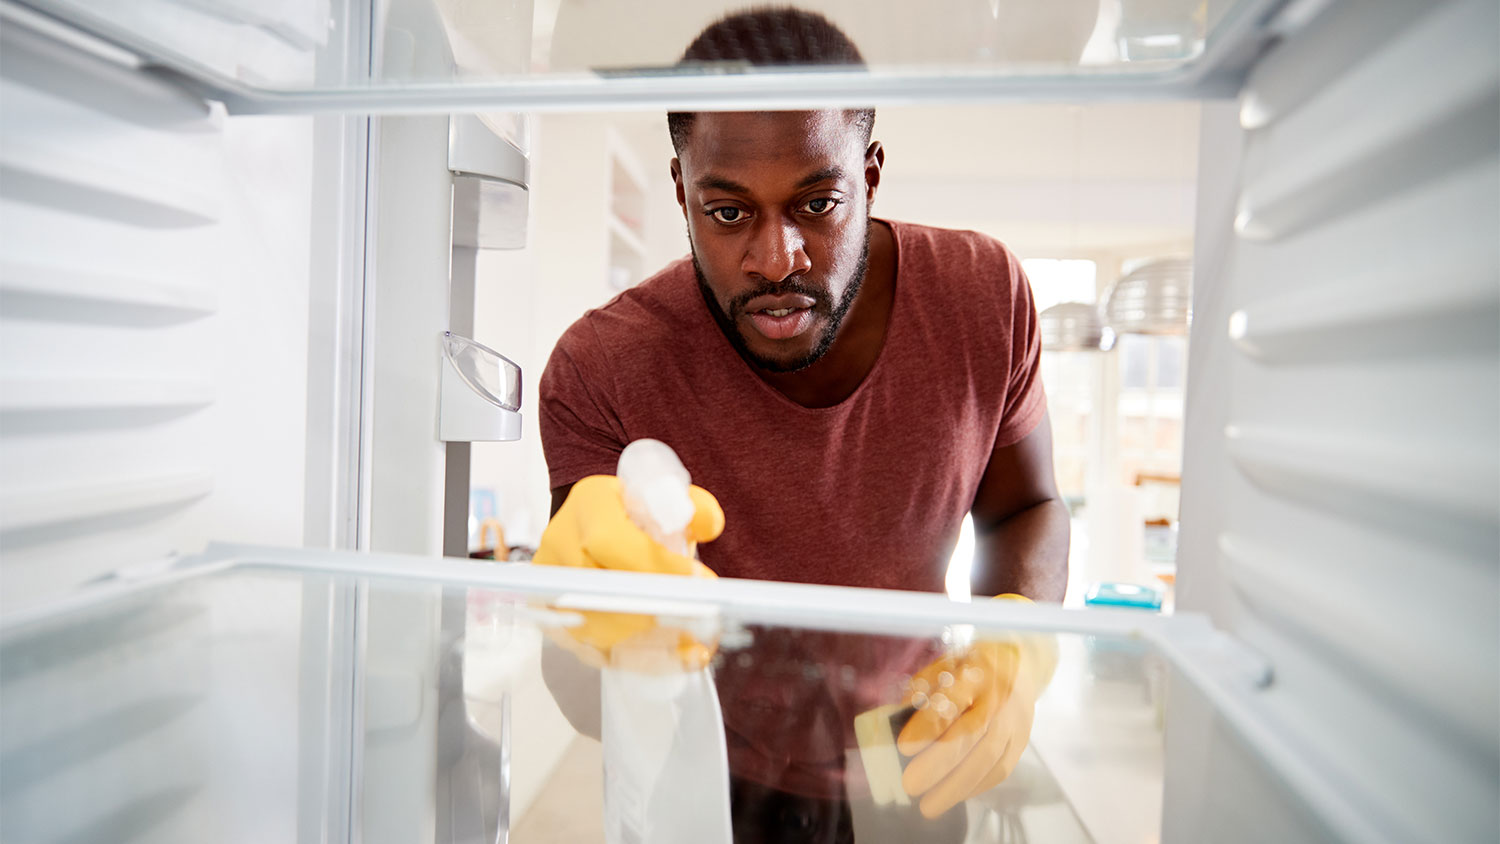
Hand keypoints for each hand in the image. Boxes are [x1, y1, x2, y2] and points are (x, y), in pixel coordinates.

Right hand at [533, 475, 724, 669]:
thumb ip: (694, 509)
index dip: (655, 566)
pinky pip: (596, 651)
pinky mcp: (557, 622)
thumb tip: (710, 525)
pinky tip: (679, 661)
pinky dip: (642, 660)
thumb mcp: (668, 499)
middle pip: (602, 589)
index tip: (701, 582)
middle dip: (658, 610)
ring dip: (653, 643)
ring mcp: (552, 587)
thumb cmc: (638, 516)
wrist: (598, 528)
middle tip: (705, 623)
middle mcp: (560, 544)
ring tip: (698, 647)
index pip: (612, 542)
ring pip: (598, 627)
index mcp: (588, 506)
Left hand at [897, 595, 1057, 817]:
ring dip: (956, 787)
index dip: (928, 725)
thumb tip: (897, 720)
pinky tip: (952, 796)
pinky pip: (999, 770)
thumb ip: (921, 690)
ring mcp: (1015, 721)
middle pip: (972, 734)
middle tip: (910, 785)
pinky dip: (974, 788)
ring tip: (928, 806)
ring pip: (989, 759)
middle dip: (939, 764)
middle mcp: (999, 697)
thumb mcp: (944, 665)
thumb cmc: (971, 666)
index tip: (903, 747)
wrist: (1021, 663)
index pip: (953, 700)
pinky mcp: (1022, 741)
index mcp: (976, 672)